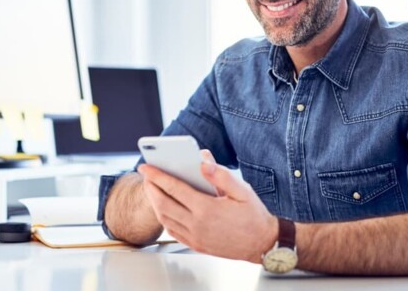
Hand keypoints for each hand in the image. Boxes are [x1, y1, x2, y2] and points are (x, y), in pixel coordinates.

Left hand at [138, 150, 277, 262]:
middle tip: (145, 175)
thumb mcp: (242, 190)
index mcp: (207, 209)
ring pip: (165, 219)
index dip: (157, 176)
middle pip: (163, 204)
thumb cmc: (253, 215)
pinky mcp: (196, 245)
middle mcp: (197, 224)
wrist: (262, 243)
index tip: (146, 166)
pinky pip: (173, 231)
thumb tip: (202, 161)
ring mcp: (195, 237)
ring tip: (152, 189)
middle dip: (150, 188)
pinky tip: (164, 208)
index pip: (174, 188)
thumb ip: (221, 175)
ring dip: (155, 203)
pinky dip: (164, 218)